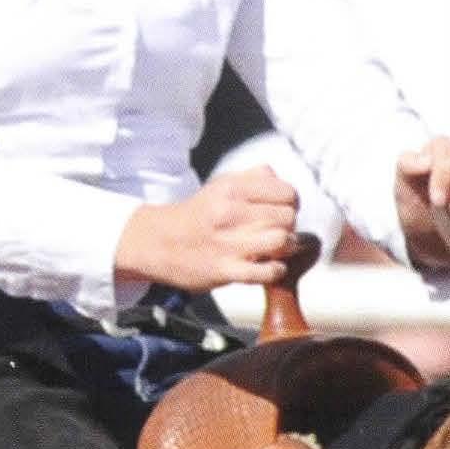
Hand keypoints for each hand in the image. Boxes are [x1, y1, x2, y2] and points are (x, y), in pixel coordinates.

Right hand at [116, 165, 300, 294]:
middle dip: (288, 225)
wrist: (158, 243)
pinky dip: (275, 269)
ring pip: (282, 240)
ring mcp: (228, 243)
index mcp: (232, 189)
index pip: (286, 192)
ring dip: (285, 247)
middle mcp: (230, 213)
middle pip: (288, 217)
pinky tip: (268, 266)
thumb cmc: (195, 216)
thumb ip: (252, 177)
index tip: (283, 209)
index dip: (291, 203)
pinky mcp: (225, 270)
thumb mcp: (220, 185)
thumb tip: (278, 178)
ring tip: (276, 248)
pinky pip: (267, 271)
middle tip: (278, 230)